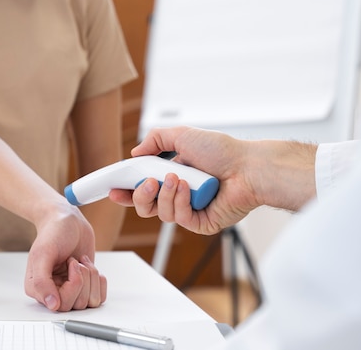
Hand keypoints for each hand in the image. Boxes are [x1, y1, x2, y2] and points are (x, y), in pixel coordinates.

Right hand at [24, 203, 106, 310]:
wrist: (68, 221)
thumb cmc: (53, 233)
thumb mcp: (43, 254)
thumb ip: (42, 282)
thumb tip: (52, 306)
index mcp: (38, 289)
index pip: (60, 305)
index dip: (73, 284)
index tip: (71, 263)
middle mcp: (54, 292)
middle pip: (77, 305)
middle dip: (83, 279)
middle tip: (76, 261)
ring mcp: (71, 290)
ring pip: (90, 302)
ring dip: (91, 277)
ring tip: (82, 261)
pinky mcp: (85, 286)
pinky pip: (99, 298)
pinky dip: (99, 281)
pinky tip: (91, 267)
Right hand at [109, 126, 315, 234]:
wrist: (247, 167)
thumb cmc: (222, 151)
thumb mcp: (182, 136)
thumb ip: (155, 140)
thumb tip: (135, 153)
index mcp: (172, 175)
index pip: (142, 187)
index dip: (126, 190)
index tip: (113, 189)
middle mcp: (179, 194)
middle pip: (145, 205)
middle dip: (139, 196)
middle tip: (147, 183)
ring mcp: (189, 209)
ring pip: (159, 213)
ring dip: (164, 195)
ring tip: (177, 178)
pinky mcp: (200, 223)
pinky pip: (178, 218)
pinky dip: (180, 201)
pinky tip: (189, 189)